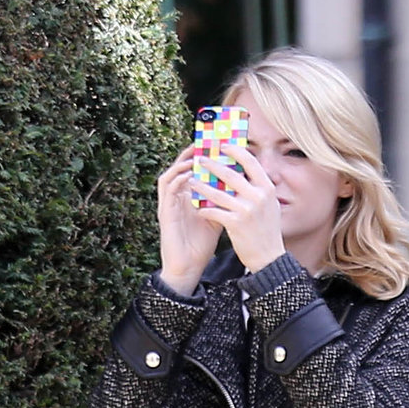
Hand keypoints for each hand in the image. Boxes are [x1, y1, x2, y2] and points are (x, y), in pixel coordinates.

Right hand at [157, 147, 222, 295]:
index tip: (216, 144)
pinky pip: (168, 188)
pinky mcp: (164, 212)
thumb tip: (244, 187)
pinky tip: (190, 172)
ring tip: (197, 153)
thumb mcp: (217, 217)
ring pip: (171, 173)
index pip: (193, 170)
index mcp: (188, 197)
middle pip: (181, 167)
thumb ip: (224, 201)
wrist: (189, 267)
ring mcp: (169, 204)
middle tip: (205, 140)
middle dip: (191, 152)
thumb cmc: (200, 244)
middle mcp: (177, 197)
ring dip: (183, 162)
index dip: (202, 155)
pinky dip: (178, 177)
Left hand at [190, 143, 284, 274]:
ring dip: (202, 186)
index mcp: (266, 189)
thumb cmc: (267, 231)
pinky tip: (198, 207)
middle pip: (230, 174)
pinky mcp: (235, 224)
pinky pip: (214, 211)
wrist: (269, 257)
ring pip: (218, 192)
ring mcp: (246, 210)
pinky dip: (205, 208)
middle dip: (212, 165)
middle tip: (200, 160)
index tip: (223, 146)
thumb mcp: (270, 206)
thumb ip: (259, 190)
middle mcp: (258, 196)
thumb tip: (246, 172)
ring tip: (191, 181)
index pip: (250, 162)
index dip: (235, 151)